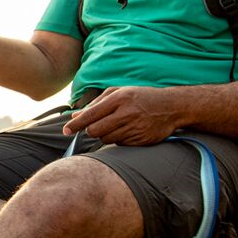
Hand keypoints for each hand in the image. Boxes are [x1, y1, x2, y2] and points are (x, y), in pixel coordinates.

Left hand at [63, 86, 184, 145]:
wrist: (172, 106)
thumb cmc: (141, 97)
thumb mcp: (120, 93)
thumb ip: (96, 103)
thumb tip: (75, 115)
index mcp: (119, 98)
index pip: (90, 115)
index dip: (75, 125)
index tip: (65, 131)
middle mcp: (126, 113)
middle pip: (95, 131)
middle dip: (92, 130)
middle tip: (98, 126)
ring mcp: (134, 128)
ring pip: (106, 139)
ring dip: (107, 135)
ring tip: (119, 124)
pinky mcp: (140, 140)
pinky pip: (120, 144)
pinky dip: (120, 139)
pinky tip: (129, 130)